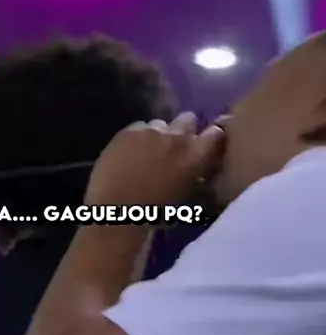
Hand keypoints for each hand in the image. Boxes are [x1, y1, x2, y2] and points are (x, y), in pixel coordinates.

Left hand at [85, 112, 225, 206]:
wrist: (117, 212)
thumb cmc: (155, 214)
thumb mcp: (186, 196)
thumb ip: (195, 173)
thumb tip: (196, 166)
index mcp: (197, 156)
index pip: (216, 133)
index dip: (211, 137)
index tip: (206, 142)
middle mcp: (178, 137)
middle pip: (188, 120)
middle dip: (184, 130)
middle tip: (174, 147)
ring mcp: (152, 131)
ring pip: (160, 124)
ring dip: (158, 135)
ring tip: (147, 152)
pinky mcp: (128, 131)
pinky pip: (138, 127)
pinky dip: (137, 137)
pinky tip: (129, 153)